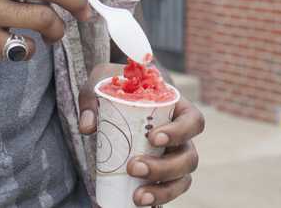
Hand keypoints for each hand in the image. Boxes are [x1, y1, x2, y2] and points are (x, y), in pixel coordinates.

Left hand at [79, 64, 204, 205]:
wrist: (115, 98)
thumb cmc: (116, 88)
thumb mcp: (102, 85)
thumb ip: (92, 100)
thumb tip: (87, 127)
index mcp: (178, 109)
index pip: (193, 121)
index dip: (180, 132)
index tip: (152, 137)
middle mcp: (182, 138)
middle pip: (188, 157)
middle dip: (164, 168)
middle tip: (134, 167)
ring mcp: (174, 158)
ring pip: (182, 180)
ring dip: (163, 191)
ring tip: (137, 197)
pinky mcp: (162, 176)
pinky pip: (167, 192)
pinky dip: (156, 200)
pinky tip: (137, 204)